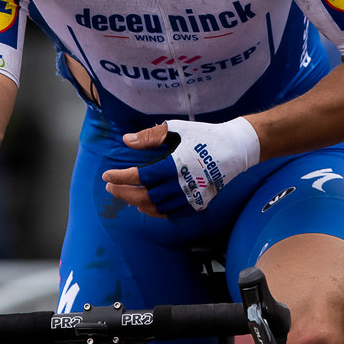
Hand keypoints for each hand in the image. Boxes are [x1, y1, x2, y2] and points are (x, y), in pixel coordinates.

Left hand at [103, 118, 259, 215]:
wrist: (236, 149)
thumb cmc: (205, 135)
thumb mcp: (177, 129)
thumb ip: (150, 136)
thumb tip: (126, 141)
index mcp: (175, 165)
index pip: (140, 176)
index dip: (121, 177)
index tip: (107, 175)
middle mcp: (181, 185)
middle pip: (144, 196)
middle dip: (123, 192)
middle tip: (109, 187)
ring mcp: (191, 197)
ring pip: (157, 208)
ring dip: (137, 203)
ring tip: (124, 195)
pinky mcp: (198, 203)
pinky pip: (172, 214)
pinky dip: (155, 212)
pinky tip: (145, 207)